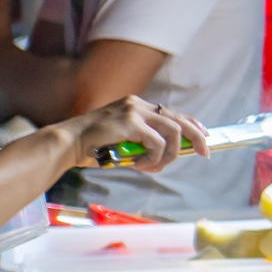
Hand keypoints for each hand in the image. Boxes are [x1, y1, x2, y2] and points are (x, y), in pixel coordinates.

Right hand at [61, 97, 210, 175]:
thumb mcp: (124, 142)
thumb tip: (166, 157)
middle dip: (195, 137)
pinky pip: (157, 143)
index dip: (192, 124)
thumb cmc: (93, 147)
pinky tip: (140, 165)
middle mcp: (138, 104)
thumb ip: (144, 144)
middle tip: (204, 153)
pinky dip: (154, 157)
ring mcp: (135, 111)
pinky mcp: (131, 122)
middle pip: (179, 119)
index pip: (172, 113)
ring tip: (156, 167)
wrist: (68, 144)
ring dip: (169, 154)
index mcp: (136, 105)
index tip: (204, 136)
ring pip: (172, 131)